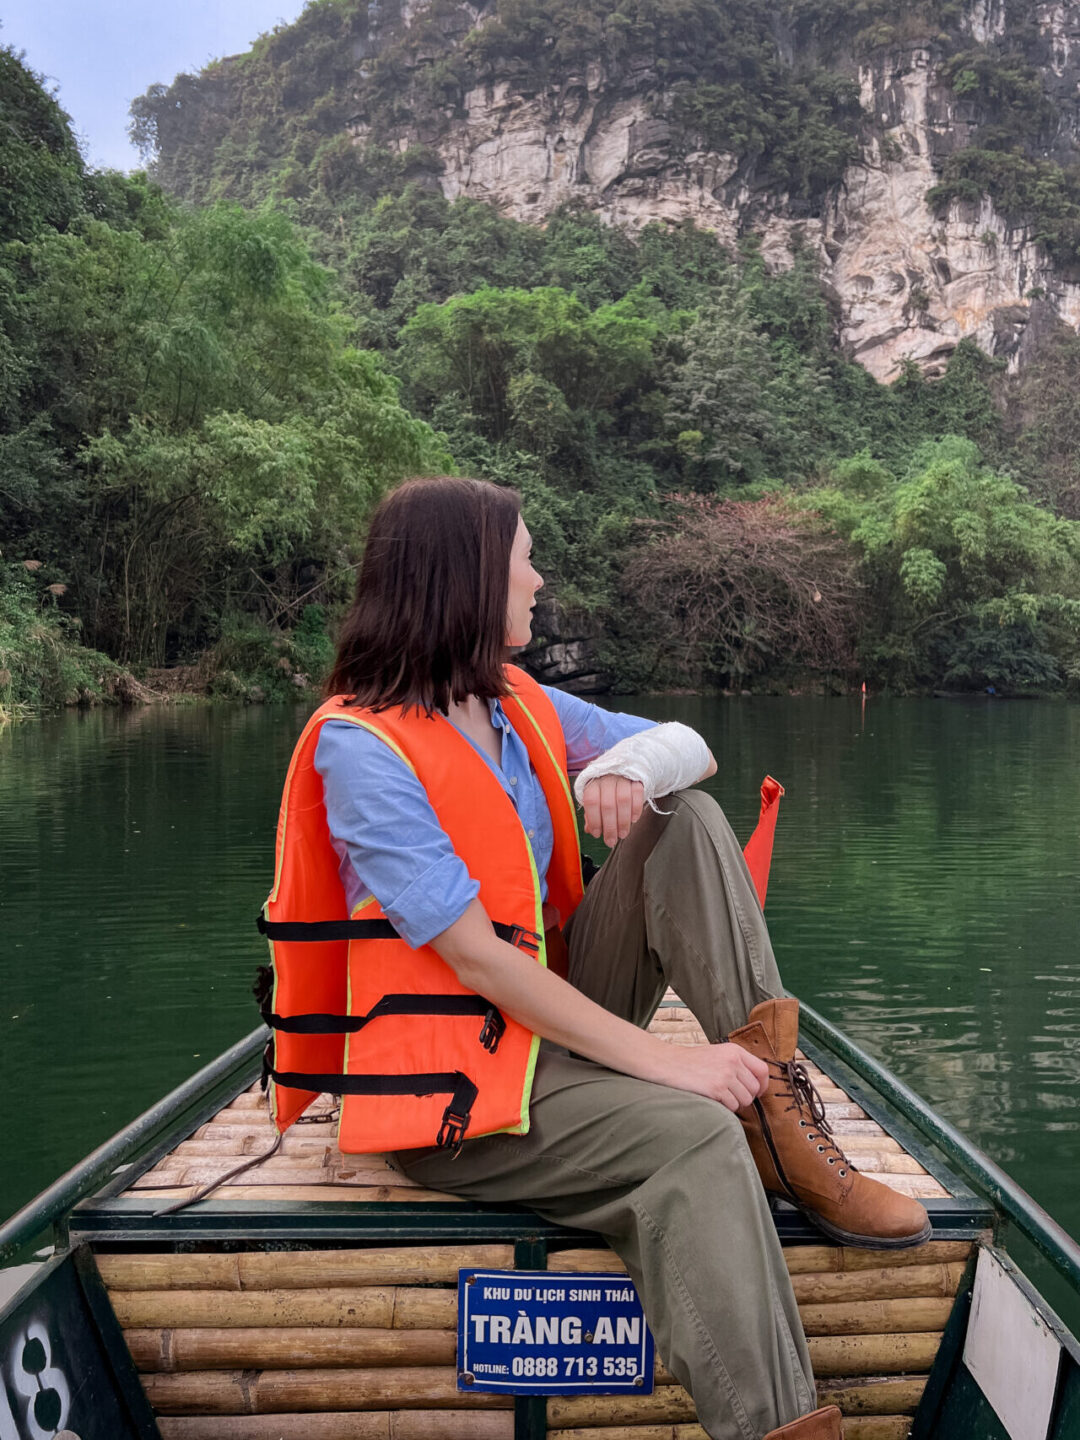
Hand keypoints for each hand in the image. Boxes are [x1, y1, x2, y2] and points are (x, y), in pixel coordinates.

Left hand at [582, 774, 644, 846]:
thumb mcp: (596, 798)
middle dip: (610, 827)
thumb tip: (589, 830)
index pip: (591, 801)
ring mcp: (622, 777)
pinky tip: (633, 819)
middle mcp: (607, 778)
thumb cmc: (607, 788)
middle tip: (611, 840)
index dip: (594, 820)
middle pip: (608, 804)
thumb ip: (592, 814)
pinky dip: (636, 809)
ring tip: (623, 834)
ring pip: (623, 800)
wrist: (624, 769)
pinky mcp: (637, 779)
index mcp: (592, 783)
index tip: (597, 834)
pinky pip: (637, 794)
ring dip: (623, 821)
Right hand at [656, 1041, 770, 1111]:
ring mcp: (725, 1075)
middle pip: (755, 1088)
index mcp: (735, 1051)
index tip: (758, 1092)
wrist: (669, 1063)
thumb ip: (736, 1063)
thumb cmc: (691, 1061)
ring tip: (721, 1096)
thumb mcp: (717, 1053)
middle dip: (746, 1097)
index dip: (763, 1084)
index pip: (763, 1070)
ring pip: (746, 1100)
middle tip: (732, 1096)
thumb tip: (756, 1084)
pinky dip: (726, 1107)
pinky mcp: (716, 1089)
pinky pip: (733, 1106)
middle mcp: (733, 1061)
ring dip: (735, 1103)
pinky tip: (713, 1099)